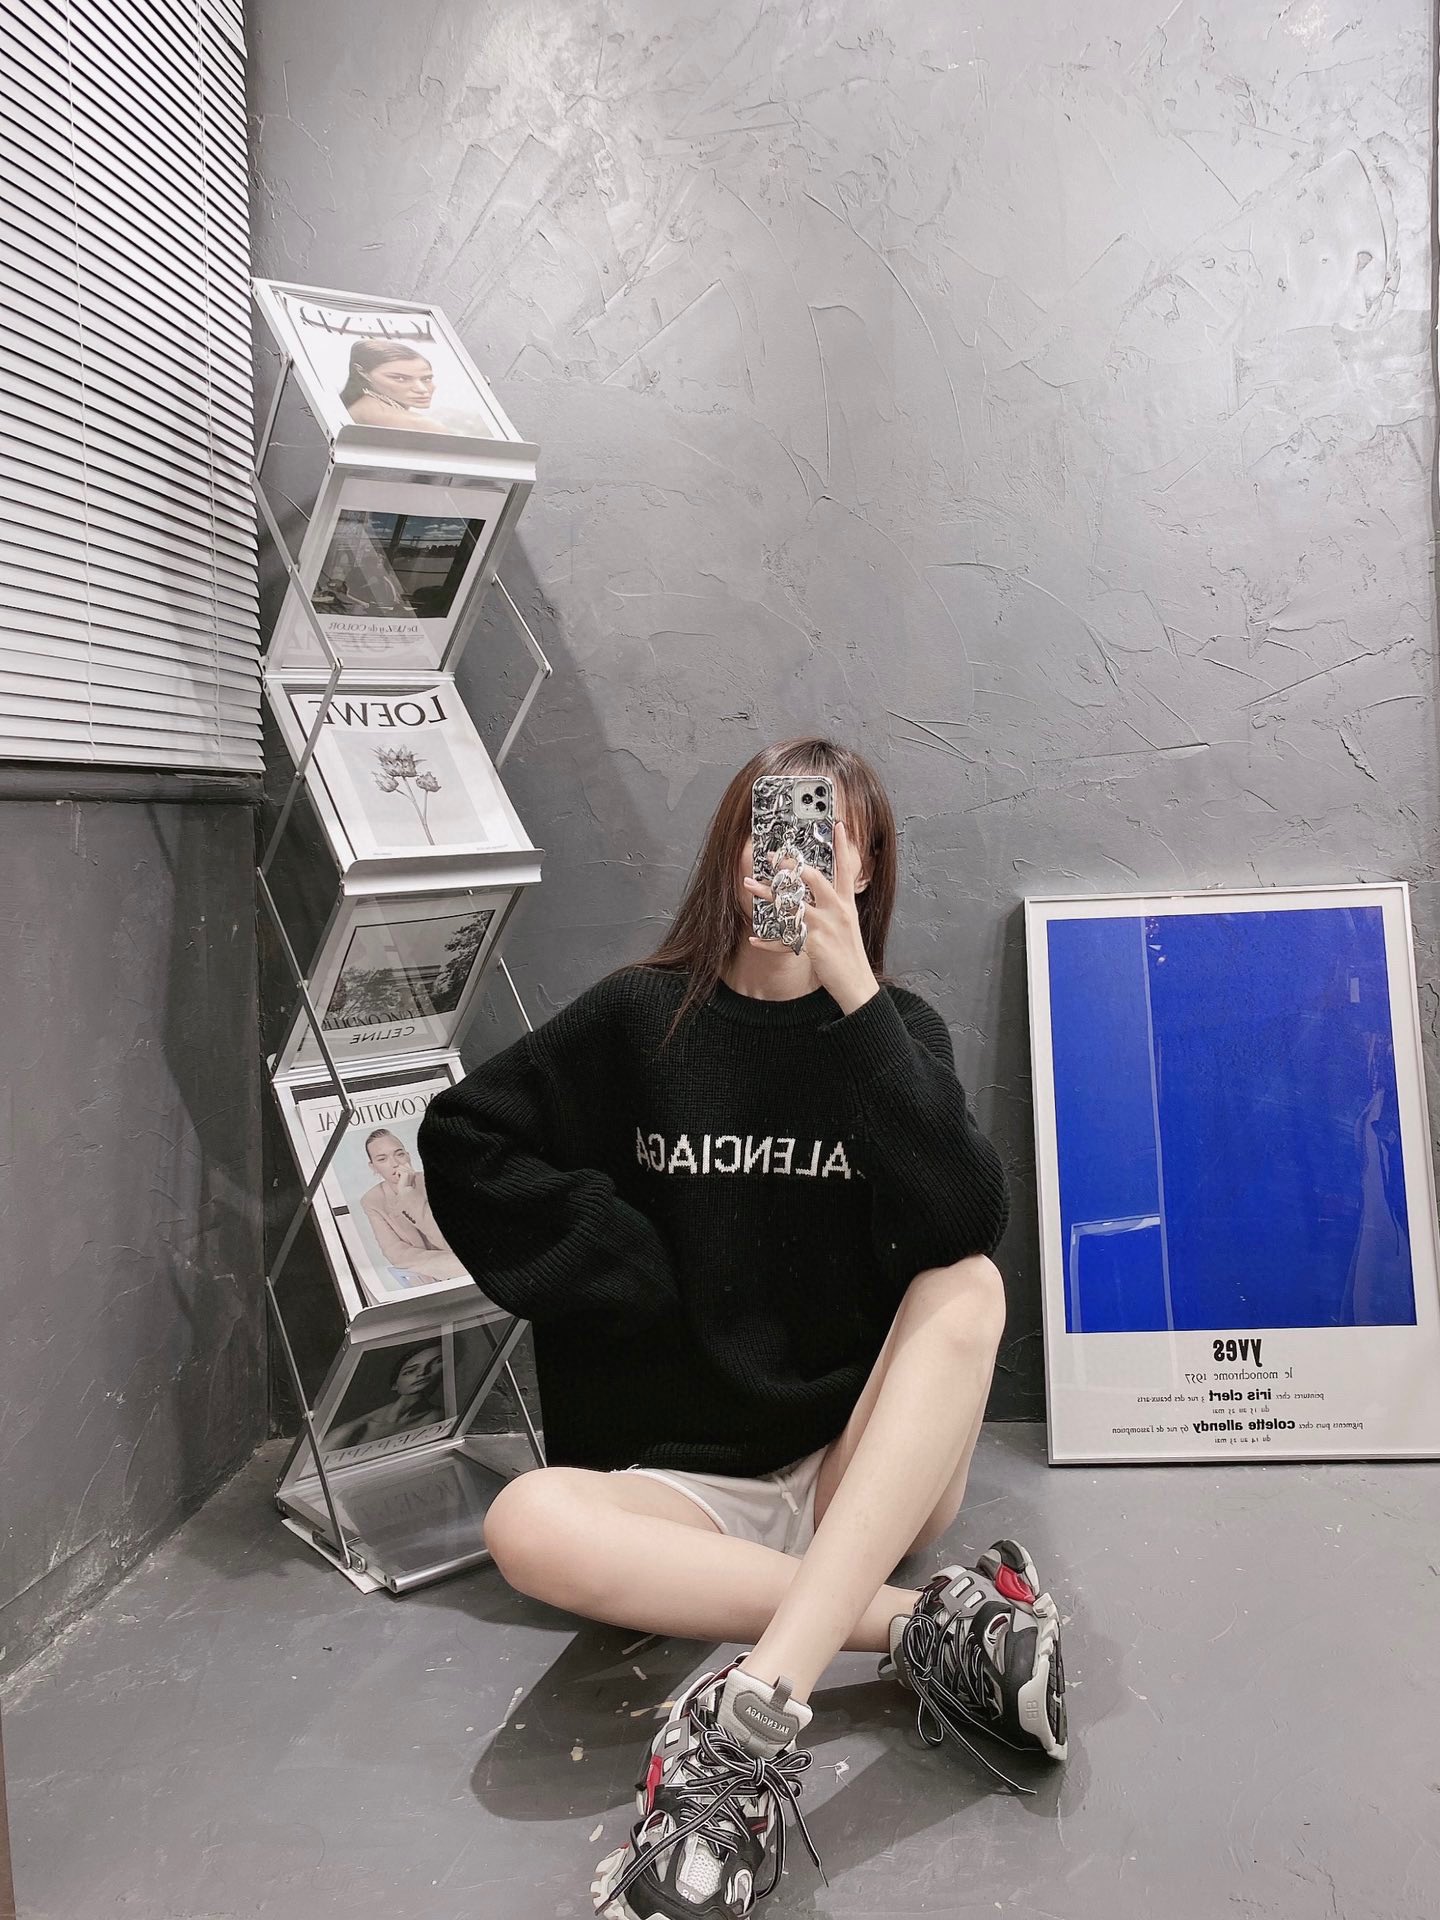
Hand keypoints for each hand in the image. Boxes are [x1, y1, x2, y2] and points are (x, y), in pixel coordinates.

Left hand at [743, 818, 879, 1014]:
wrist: (857, 983)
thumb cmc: (849, 953)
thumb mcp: (848, 924)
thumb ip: (834, 906)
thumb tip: (817, 892)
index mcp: (845, 904)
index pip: (845, 869)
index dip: (842, 847)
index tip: (838, 825)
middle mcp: (836, 911)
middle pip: (813, 880)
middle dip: (790, 867)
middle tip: (772, 857)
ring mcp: (825, 927)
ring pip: (792, 904)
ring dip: (767, 894)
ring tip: (749, 885)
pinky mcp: (814, 945)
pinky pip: (785, 940)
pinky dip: (768, 942)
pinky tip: (755, 939)